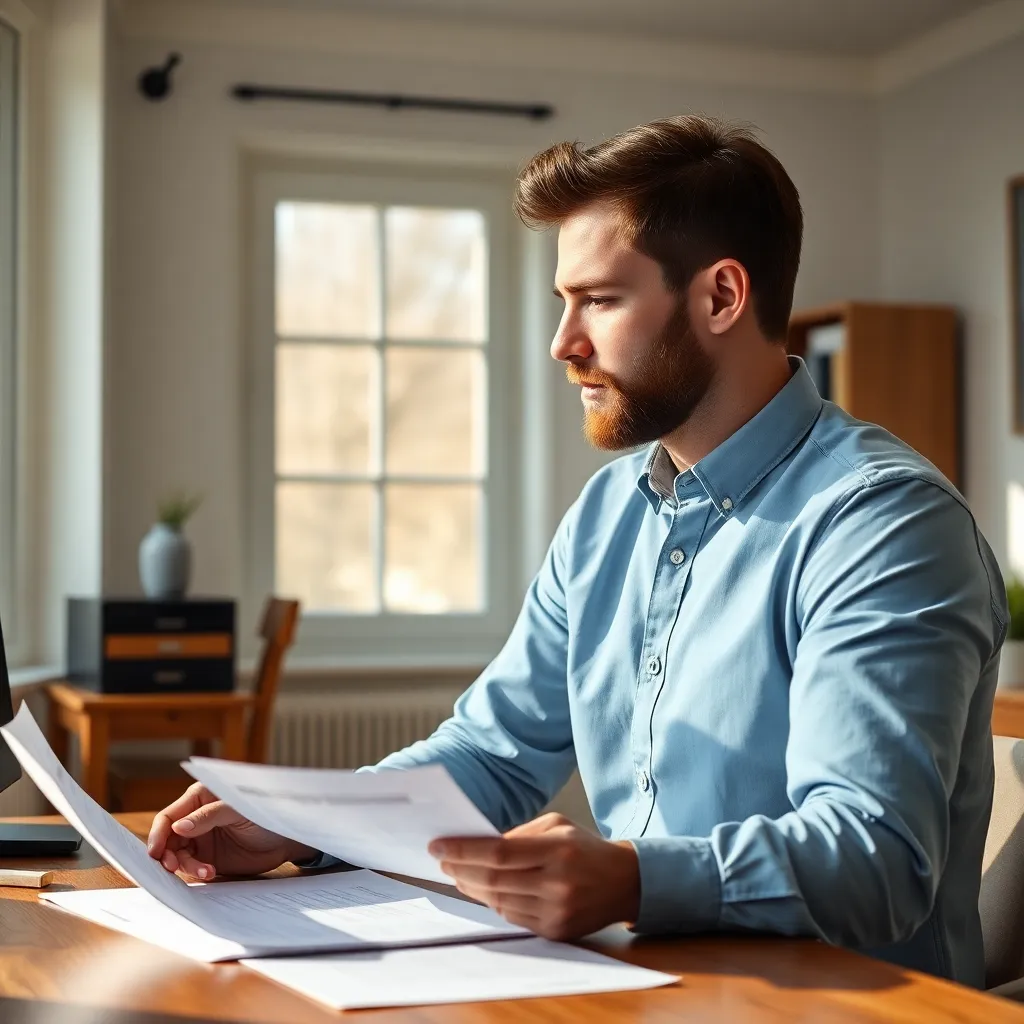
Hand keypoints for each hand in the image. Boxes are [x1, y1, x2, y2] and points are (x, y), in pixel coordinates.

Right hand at [147, 782, 315, 880]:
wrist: (286, 838)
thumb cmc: (265, 814)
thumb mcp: (238, 811)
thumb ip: (209, 816)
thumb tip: (178, 827)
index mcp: (200, 797)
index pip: (169, 816)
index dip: (158, 833)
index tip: (155, 852)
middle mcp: (195, 818)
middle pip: (168, 838)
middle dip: (168, 854)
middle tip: (174, 867)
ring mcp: (201, 839)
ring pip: (178, 855)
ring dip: (186, 866)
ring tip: (206, 871)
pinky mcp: (208, 857)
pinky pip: (191, 867)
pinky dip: (196, 872)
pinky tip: (210, 872)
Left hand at [429, 812, 639, 940]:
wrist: (624, 882)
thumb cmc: (584, 847)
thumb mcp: (556, 826)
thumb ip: (519, 834)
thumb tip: (478, 844)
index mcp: (557, 849)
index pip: (498, 852)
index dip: (463, 850)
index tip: (438, 846)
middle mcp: (556, 883)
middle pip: (493, 879)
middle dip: (461, 869)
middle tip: (442, 860)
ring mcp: (556, 911)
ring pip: (499, 901)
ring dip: (473, 888)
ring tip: (459, 874)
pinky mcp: (556, 931)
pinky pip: (513, 917)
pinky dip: (495, 902)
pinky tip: (485, 889)